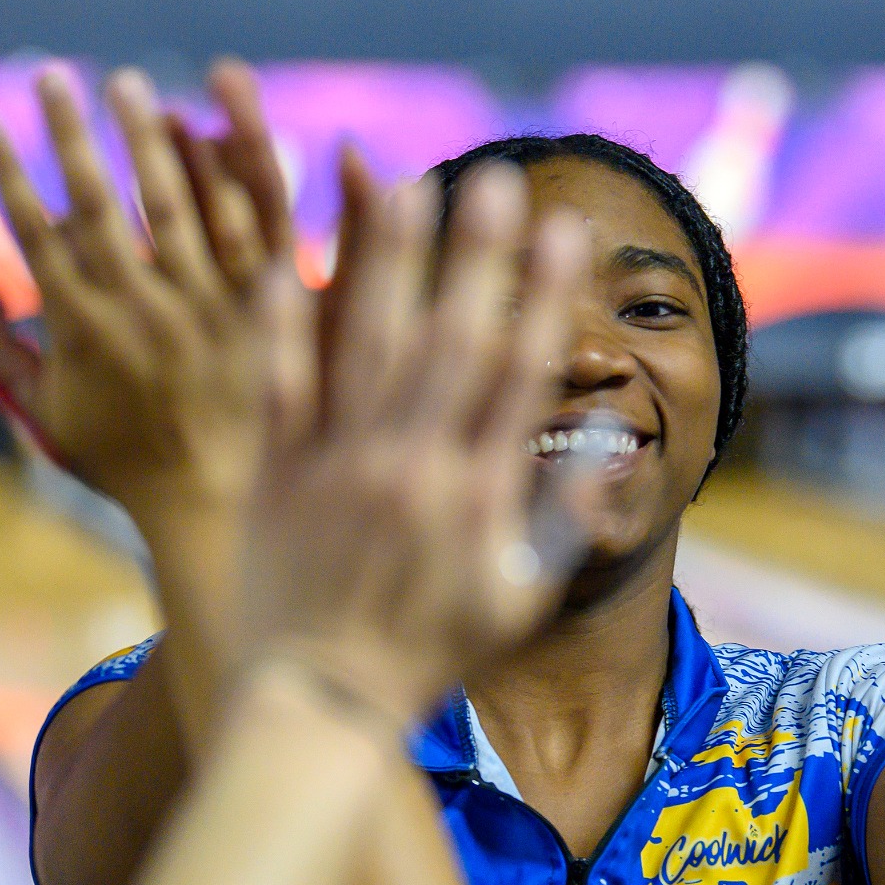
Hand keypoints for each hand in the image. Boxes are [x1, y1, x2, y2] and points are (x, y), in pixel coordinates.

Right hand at [0, 64, 287, 524]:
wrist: (218, 508)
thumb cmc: (128, 466)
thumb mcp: (49, 420)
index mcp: (81, 330)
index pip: (36, 234)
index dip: (11, 177)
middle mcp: (139, 310)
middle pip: (98, 203)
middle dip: (70, 136)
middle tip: (54, 76)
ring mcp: (204, 308)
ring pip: (172, 204)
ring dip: (145, 139)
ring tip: (128, 86)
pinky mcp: (262, 311)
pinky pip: (248, 230)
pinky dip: (230, 181)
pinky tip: (212, 134)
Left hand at [242, 163, 596, 725]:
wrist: (320, 704)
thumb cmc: (430, 655)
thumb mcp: (519, 600)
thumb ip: (564, 519)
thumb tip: (608, 444)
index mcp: (476, 496)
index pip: (518, 374)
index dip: (544, 298)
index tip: (564, 234)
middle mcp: (411, 469)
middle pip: (450, 342)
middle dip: (477, 258)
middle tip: (496, 180)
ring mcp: (339, 468)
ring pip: (366, 347)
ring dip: (387, 264)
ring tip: (404, 187)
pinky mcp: (276, 476)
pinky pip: (280, 388)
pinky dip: (284, 326)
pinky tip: (286, 258)